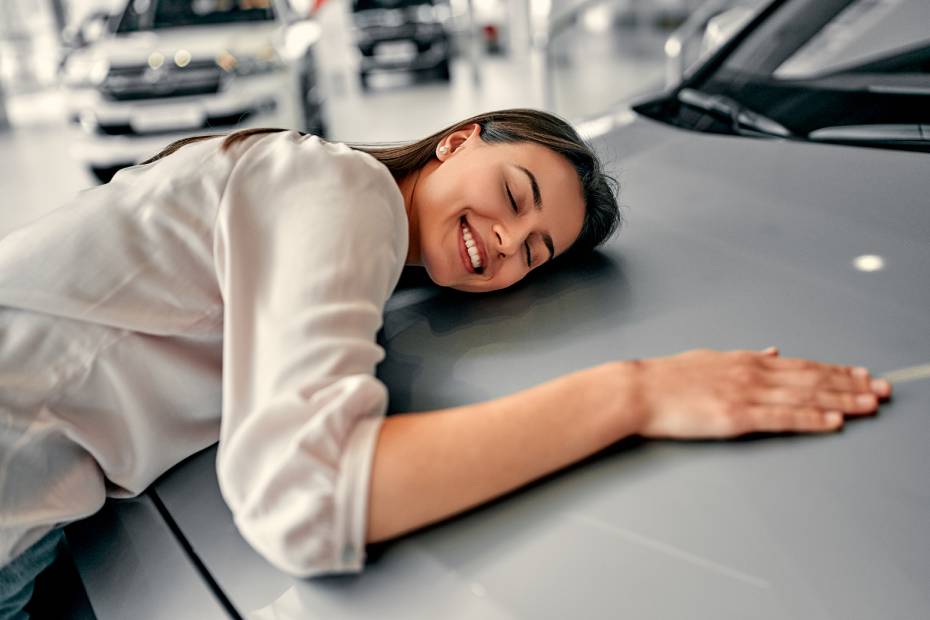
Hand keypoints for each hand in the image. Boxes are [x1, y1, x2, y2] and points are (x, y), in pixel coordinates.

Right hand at [636, 347, 891, 438]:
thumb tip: (773, 351)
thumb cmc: (667, 378)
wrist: (638, 390)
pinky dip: (812, 419)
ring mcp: (746, 394)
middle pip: (812, 379)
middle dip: (852, 385)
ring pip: (805, 397)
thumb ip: (744, 357)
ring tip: (870, 405)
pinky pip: (783, 418)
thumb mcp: (709, 358)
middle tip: (883, 390)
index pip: (802, 365)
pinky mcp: (736, 417)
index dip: (836, 371)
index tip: (862, 375)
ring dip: (843, 401)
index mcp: (746, 361)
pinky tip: (833, 422)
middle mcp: (753, 373)